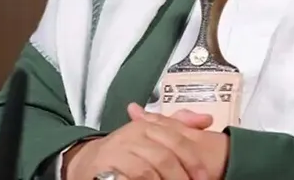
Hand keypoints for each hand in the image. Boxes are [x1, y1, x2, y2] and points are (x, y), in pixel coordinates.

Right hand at [63, 106, 212, 179]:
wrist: (86, 161)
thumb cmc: (126, 150)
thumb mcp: (151, 134)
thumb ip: (178, 126)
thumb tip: (207, 120)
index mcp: (147, 126)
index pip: (177, 141)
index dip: (193, 161)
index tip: (204, 178)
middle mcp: (132, 135)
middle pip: (164, 157)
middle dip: (180, 177)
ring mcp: (117, 152)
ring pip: (147, 171)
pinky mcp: (104, 167)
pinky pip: (128, 178)